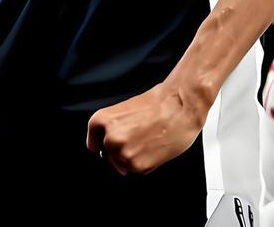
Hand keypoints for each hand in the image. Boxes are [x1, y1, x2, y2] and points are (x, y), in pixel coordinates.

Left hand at [85, 81, 204, 175]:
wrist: (180, 106)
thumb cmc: (159, 103)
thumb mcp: (127, 108)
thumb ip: (115, 126)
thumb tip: (111, 142)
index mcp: (103, 120)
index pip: (93, 143)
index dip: (100, 146)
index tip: (103, 149)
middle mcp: (110, 138)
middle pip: (109, 155)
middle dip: (121, 152)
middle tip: (139, 139)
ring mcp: (123, 154)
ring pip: (123, 165)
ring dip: (134, 158)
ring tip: (149, 142)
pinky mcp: (138, 166)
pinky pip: (138, 170)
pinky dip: (147, 163)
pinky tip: (156, 149)